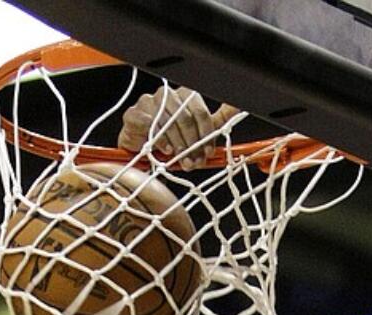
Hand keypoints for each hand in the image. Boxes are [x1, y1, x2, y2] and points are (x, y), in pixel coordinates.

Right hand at [117, 87, 236, 169]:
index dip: (205, 135)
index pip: (200, 112)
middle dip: (192, 144)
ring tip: (180, 160)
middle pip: (185, 118)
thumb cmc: (170, 141)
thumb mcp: (198, 133)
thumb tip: (238, 106)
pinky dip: (158, 139)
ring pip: (168, 122)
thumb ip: (217, 121)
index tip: (207, 153)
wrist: (141, 150)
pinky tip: (164, 150)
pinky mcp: (134, 113)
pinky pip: (148, 123)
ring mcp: (149, 102)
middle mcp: (168, 95)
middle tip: (194, 162)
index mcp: (185, 96)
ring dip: (177, 145)